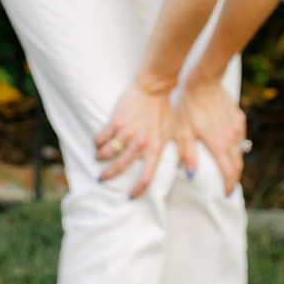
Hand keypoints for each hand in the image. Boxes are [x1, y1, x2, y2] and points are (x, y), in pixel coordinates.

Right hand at [94, 81, 175, 195]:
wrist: (154, 88)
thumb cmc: (165, 110)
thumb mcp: (175, 133)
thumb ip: (180, 153)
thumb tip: (187, 172)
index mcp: (155, 148)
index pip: (146, 177)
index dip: (137, 189)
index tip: (130, 196)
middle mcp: (140, 143)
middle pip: (120, 167)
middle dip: (109, 175)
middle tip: (102, 178)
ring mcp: (127, 132)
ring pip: (108, 152)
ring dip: (101, 157)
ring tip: (98, 157)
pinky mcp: (116, 121)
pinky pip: (101, 137)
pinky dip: (97, 143)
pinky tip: (96, 144)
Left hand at [174, 79, 245, 193]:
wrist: (203, 82)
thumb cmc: (189, 106)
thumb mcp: (183, 131)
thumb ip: (187, 154)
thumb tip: (191, 175)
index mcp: (217, 144)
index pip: (228, 173)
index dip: (228, 186)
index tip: (226, 193)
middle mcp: (231, 138)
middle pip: (237, 165)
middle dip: (234, 178)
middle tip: (228, 185)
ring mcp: (237, 128)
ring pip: (240, 151)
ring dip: (235, 162)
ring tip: (228, 168)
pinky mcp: (238, 118)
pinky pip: (240, 137)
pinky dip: (235, 145)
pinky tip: (227, 145)